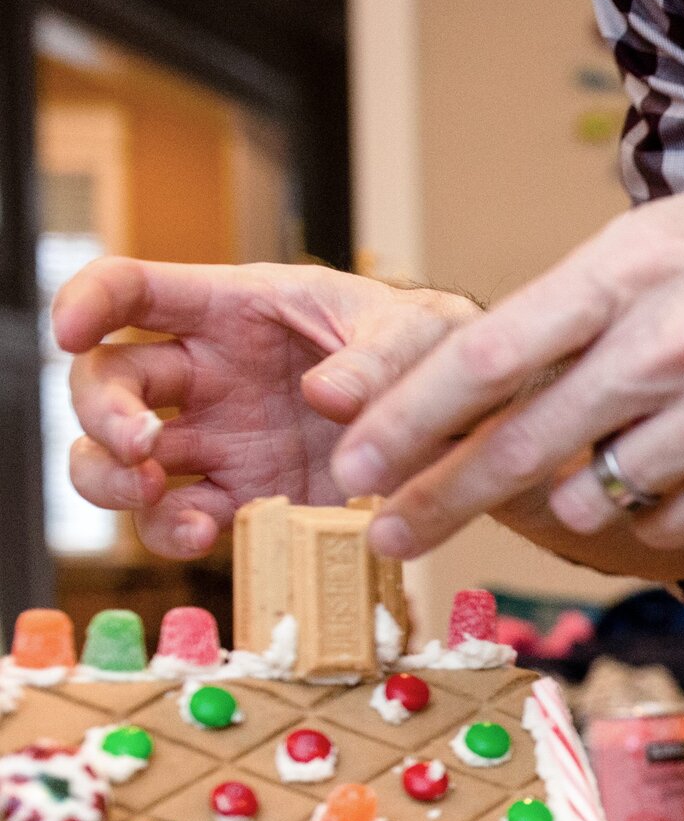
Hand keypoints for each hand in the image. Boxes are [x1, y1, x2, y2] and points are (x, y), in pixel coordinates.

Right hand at [51, 259, 477, 557]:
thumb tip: (328, 395)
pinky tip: (206, 531)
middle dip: (99, 409)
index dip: (87, 302)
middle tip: (139, 442)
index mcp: (234, 310)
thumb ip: (382, 355)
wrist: (476, 431)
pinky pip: (182, 518)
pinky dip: (174, 531)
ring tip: (148, 491)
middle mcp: (210, 376)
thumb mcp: (425, 332)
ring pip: (119, 458)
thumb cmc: (439, 356)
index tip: (69, 331)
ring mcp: (221, 443)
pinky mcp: (247, 501)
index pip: (134, 289)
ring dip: (110, 477)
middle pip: (107, 379)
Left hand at [328, 189, 683, 560]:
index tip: (352, 459)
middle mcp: (672, 342)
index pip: (488, 354)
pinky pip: (668, 524)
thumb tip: (483, 377)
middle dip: (438, 497)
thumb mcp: (682, 242)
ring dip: (571, 502)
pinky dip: (655, 516)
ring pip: (592, 496)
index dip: (407, 418)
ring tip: (593, 480)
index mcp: (634, 270)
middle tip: (384, 535)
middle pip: (519, 443)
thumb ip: (587, 303)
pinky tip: (679, 482)